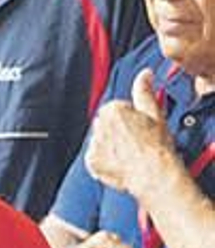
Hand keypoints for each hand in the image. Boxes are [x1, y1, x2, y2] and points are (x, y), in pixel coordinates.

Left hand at [85, 70, 181, 199]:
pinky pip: (94, 158)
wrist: (153, 172)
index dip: (128, 118)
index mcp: (113, 110)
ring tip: (128, 152)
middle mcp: (99, 125)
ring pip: (100, 141)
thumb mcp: (154, 112)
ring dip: (109, 145)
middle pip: (105, 124)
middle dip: (117, 130)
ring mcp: (94, 145)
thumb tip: (144, 74)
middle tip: (135, 140)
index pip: (115, 109)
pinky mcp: (91, 162)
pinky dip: (103, 161)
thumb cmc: (156, 145)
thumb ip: (144, 90)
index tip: (138, 126)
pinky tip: (119, 162)